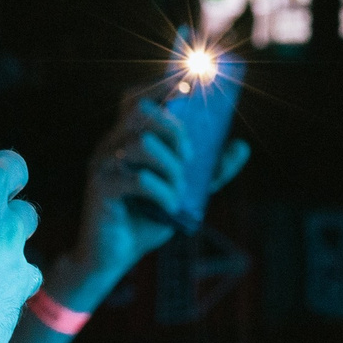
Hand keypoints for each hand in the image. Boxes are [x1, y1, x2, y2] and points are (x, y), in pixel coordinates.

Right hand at [64, 95, 251, 290]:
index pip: (136, 98)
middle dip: (173, 128)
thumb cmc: (144, 220)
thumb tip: (241, 147)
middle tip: (188, 157)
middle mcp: (110, 146)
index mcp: (126, 139)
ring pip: (143, 143)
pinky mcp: (101, 190)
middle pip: (140, 110)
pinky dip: (163, 192)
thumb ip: (211, 171)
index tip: (190, 85)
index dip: (159, 86)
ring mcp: (102, 166)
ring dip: (171, 167)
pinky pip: (140, 179)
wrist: (113, 257)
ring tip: (178, 190)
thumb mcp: (185, 191)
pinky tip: (169, 206)